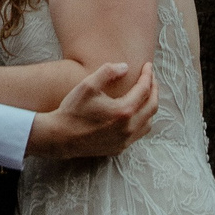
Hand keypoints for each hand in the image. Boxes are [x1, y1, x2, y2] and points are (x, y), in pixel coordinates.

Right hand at [26, 61, 157, 159]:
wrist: (60, 137)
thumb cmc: (73, 110)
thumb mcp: (88, 85)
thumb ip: (108, 71)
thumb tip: (125, 67)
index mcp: (123, 111)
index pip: (144, 90)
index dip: (148, 76)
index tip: (148, 66)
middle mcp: (128, 128)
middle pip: (152, 106)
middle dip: (154, 89)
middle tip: (151, 77)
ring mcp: (125, 140)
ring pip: (148, 122)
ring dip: (150, 106)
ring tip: (145, 94)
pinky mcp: (119, 148)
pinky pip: (139, 134)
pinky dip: (143, 120)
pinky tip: (135, 113)